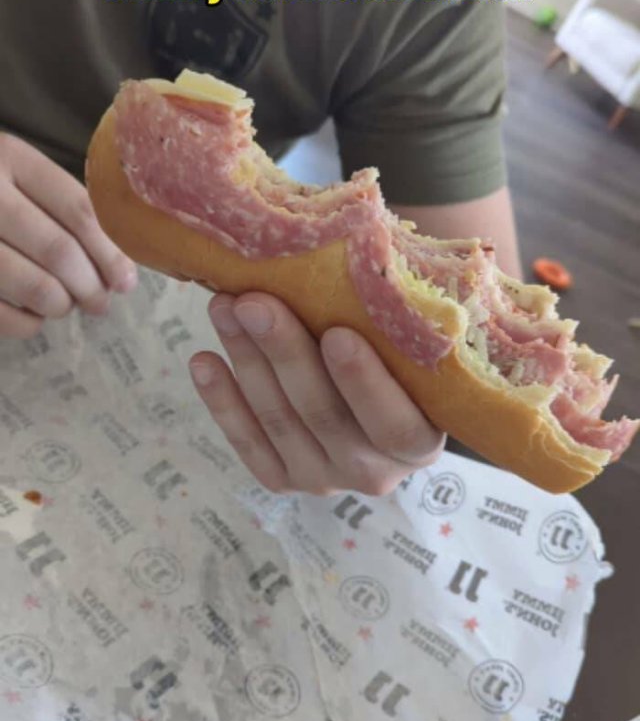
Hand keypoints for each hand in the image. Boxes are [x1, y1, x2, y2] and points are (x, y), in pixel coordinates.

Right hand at [0, 133, 136, 337]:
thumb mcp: (19, 174)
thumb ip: (63, 206)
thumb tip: (117, 267)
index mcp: (12, 158)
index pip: (78, 210)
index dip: (109, 252)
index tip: (126, 280)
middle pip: (59, 251)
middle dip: (91, 286)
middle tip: (100, 303)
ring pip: (35, 286)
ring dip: (61, 304)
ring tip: (65, 305)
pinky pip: (2, 315)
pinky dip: (27, 323)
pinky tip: (33, 317)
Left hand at [189, 292, 444, 496]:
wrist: (377, 405)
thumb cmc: (398, 359)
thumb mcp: (412, 346)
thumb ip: (394, 320)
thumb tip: (361, 240)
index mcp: (419, 443)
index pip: (394, 423)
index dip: (365, 382)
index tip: (338, 333)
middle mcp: (374, 473)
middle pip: (324, 415)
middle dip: (285, 353)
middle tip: (254, 302)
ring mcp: (324, 480)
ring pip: (279, 421)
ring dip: (247, 361)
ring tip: (223, 307)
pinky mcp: (282, 480)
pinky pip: (247, 442)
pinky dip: (222, 402)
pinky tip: (203, 361)